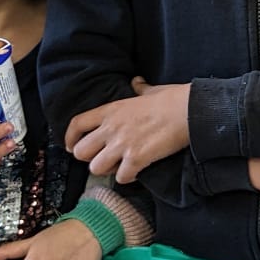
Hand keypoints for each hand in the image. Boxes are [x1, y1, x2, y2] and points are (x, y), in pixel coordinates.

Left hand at [65, 82, 190, 183]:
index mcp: (111, 110)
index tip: (71, 146)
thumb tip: (137, 82)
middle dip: (89, 158)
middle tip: (103, 158)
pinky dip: (128, 178)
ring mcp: (122, 145)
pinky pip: (121, 178)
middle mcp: (111, 128)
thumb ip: (139, 89)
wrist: (189, 111)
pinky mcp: (137, 159)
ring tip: (120, 166)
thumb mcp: (150, 91)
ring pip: (96, 168)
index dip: (70, 138)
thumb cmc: (172, 99)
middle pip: (80, 152)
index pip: (77, 124)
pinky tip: (137, 172)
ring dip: (108, 170)